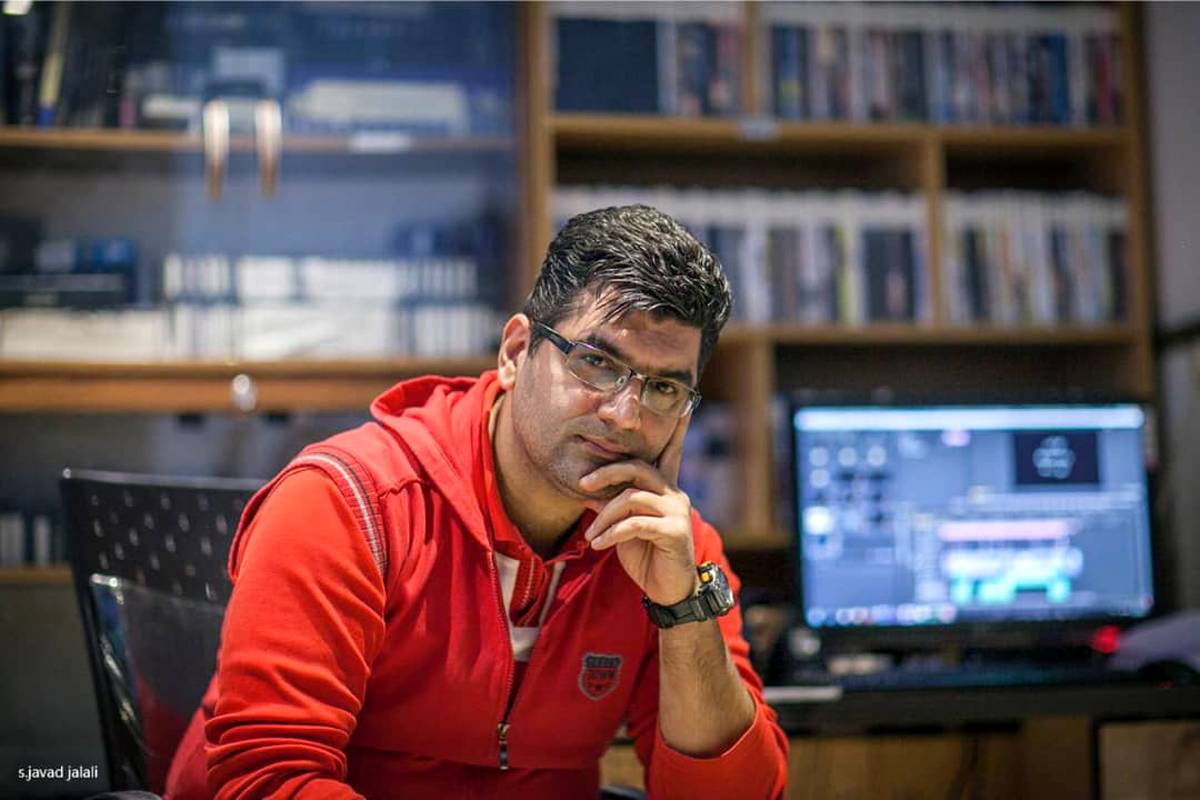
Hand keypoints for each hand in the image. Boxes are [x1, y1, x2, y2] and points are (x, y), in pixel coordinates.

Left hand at [579, 416, 697, 605]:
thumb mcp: (625, 526)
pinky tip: (599, 544)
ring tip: (591, 533)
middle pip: (638, 468)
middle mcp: (675, 494)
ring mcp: (677, 512)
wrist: (668, 591)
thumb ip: (614, 505)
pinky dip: (612, 533)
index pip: (669, 453)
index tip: (684, 405)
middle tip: (581, 484)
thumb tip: (588, 490)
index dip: (675, 431)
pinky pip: (636, 524)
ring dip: (604, 515)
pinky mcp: (675, 532)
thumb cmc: (646, 555)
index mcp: (665, 489)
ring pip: (632, 497)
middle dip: (606, 472)